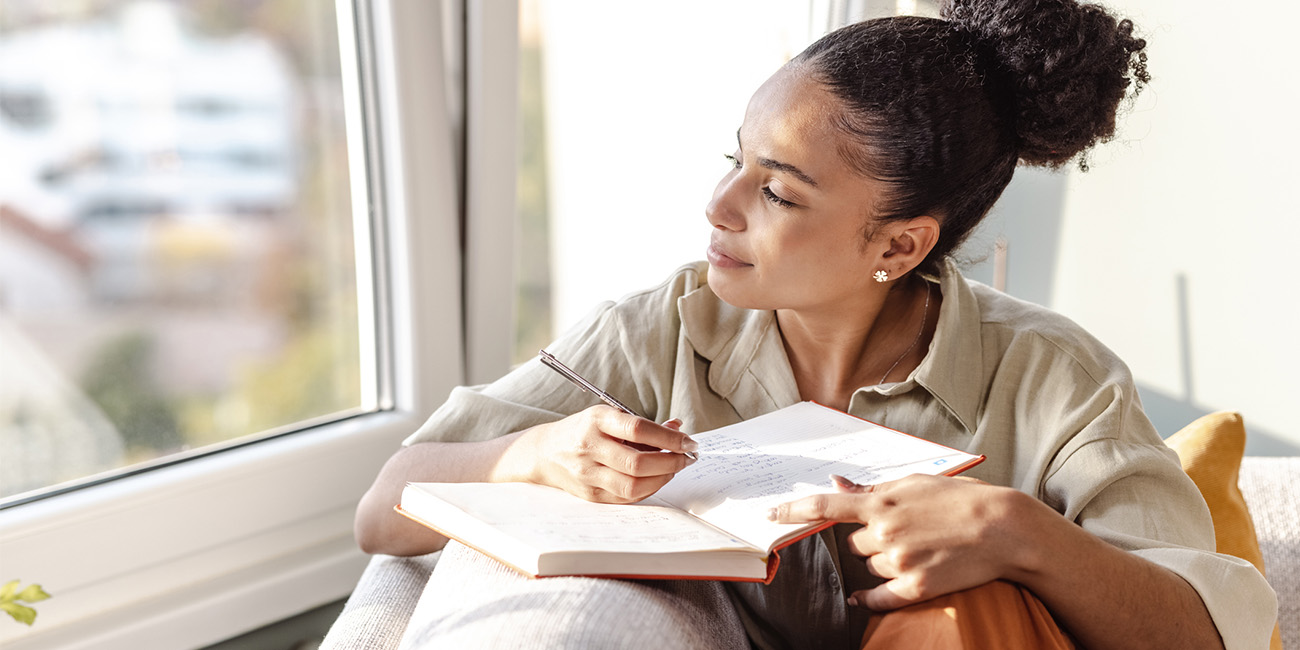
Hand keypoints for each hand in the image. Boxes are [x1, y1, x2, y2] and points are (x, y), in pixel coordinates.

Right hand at [511, 405, 697, 503]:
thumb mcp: (608, 417)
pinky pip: (626, 498)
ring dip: (662, 478)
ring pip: (634, 485)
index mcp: (596, 421)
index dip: (669, 438)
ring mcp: (588, 474)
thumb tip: (678, 430)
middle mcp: (590, 447)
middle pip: (638, 463)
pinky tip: (657, 480)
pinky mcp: (590, 494)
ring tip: (674, 468)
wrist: (544, 452)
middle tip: (687, 458)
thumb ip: (643, 425)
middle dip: (671, 462)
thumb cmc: (583, 431)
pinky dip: (648, 489)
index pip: (639, 430)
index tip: (689, 441)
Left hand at [769, 474, 1032, 610]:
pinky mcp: (916, 587)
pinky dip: (867, 599)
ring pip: (869, 567)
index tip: (770, 514)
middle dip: (870, 539)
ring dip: (883, 562)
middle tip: (904, 532)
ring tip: (920, 549)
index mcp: (883, 502)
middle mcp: (885, 532)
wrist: (1004, 529)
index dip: (793, 510)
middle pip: (855, 544)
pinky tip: (860, 599)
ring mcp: (899, 561)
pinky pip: (877, 597)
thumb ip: (874, 488)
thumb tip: (837, 484)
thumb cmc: (962, 500)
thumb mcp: (917, 483)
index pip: (826, 506)